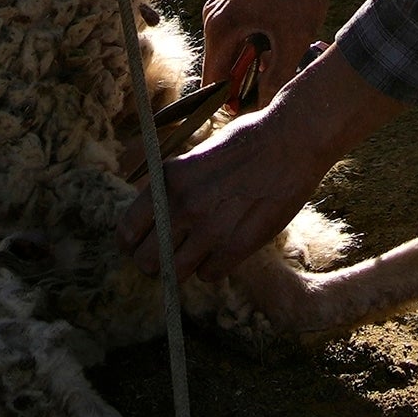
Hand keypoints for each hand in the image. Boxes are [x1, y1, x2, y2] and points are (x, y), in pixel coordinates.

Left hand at [128, 52, 399, 280]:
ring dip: (180, 268)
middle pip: (146, 261)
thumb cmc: (244, 143)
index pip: (127, 231)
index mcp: (168, 181)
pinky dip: (210, 268)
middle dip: (152, 261)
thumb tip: (152, 215)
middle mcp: (184, 207)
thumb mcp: (193, 158)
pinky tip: (219, 252)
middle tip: (164, 255)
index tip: (139, 243)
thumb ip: (171, 188)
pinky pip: (209, 275)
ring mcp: (211, 229)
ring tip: (192, 255)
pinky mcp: (239, 245)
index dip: (130, 242)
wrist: (290, 141)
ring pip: (175, 274)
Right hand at [195, 0, 365, 115]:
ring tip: (284, 58)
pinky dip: (257, 41)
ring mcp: (222, 4)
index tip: (254, 108)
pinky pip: (240, 30)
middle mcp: (213, 15)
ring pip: (234, 47)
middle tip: (277, 82)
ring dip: (256, 60)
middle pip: (223, 65)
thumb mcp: (294, 38)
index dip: (230, 101)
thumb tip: (264, 106)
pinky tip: (282, 38)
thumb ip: (277, 76)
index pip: (212, 81)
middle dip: (247, 79)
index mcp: (219, 27)